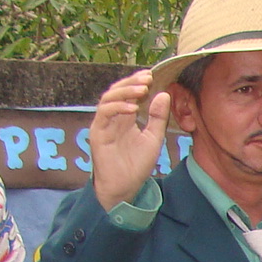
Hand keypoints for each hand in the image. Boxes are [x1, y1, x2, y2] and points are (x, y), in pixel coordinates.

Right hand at [89, 70, 171, 211]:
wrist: (125, 187)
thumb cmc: (137, 164)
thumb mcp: (153, 138)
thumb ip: (158, 117)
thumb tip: (163, 94)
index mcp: (125, 117)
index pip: (128, 93)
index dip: (137, 82)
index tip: (151, 75)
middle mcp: (112, 118)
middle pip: (116, 91)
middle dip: (131, 82)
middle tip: (147, 77)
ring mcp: (103, 124)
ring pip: (108, 99)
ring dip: (124, 91)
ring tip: (142, 89)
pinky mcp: (97, 133)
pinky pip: (103, 114)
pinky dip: (117, 107)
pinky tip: (132, 108)